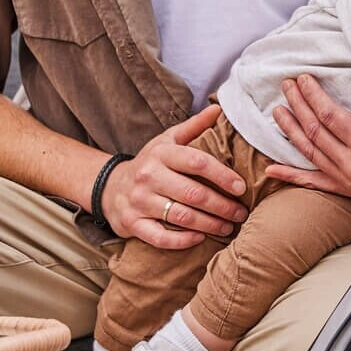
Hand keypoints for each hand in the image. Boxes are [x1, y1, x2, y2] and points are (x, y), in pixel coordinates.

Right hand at [103, 104, 247, 248]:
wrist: (109, 186)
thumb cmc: (150, 163)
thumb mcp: (167, 140)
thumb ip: (194, 127)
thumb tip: (219, 109)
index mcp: (161, 154)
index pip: (197, 162)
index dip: (223, 175)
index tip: (241, 187)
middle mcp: (148, 176)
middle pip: (193, 193)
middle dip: (222, 205)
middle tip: (241, 212)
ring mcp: (138, 202)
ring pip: (181, 217)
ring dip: (210, 224)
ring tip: (229, 226)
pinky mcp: (132, 224)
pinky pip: (160, 237)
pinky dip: (183, 240)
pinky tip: (200, 238)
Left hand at [264, 72, 350, 198]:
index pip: (329, 115)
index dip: (312, 96)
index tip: (302, 79)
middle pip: (314, 132)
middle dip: (297, 106)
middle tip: (286, 87)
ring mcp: (348, 180)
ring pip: (309, 153)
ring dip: (291, 131)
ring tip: (278, 111)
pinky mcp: (347, 190)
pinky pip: (313, 182)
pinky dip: (291, 175)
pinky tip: (271, 167)